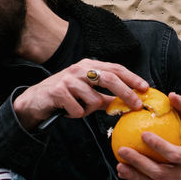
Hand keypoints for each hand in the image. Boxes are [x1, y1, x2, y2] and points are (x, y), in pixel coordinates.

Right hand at [12, 59, 148, 130]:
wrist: (35, 100)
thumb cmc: (65, 96)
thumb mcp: (86, 92)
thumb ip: (105, 96)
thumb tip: (127, 103)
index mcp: (88, 65)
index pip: (115, 68)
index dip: (131, 77)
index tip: (145, 87)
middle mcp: (79, 69)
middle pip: (108, 78)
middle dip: (125, 92)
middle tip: (137, 105)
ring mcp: (68, 79)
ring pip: (93, 99)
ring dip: (89, 109)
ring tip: (79, 109)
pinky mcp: (58, 91)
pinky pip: (78, 110)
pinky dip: (76, 114)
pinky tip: (67, 111)